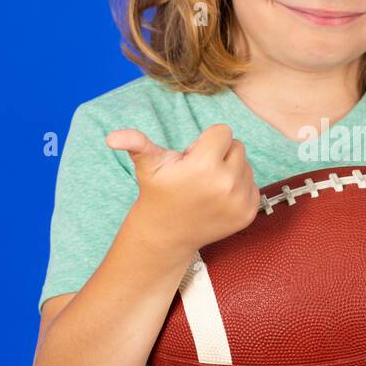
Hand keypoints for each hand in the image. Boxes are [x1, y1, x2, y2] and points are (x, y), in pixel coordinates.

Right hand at [105, 123, 259, 254]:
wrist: (167, 234)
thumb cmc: (159, 193)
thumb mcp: (148, 165)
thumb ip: (135, 144)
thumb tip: (112, 137)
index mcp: (205, 166)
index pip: (224, 131)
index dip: (206, 141)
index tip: (192, 158)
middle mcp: (226, 184)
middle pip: (237, 146)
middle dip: (220, 153)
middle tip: (199, 172)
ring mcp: (239, 201)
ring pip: (246, 165)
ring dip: (231, 170)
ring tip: (208, 185)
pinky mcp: (248, 213)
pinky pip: (253, 185)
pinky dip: (239, 188)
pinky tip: (218, 198)